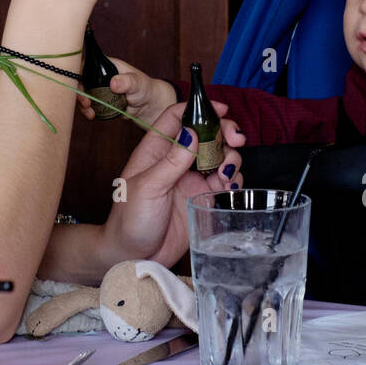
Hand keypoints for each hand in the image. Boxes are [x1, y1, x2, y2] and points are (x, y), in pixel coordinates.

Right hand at [75, 56, 176, 127]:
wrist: (148, 105)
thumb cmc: (145, 88)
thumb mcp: (138, 83)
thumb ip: (127, 82)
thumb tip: (114, 83)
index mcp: (107, 65)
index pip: (87, 65)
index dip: (79, 74)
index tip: (81, 87)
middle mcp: (100, 75)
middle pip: (81, 81)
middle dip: (80, 93)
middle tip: (86, 103)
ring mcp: (99, 89)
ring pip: (83, 94)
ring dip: (82, 104)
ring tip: (90, 114)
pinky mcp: (100, 101)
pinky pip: (89, 105)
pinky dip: (88, 111)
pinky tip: (93, 116)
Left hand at [99, 100, 246, 268]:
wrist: (133, 256)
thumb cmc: (130, 220)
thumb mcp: (148, 187)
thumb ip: (172, 161)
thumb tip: (192, 132)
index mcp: (155, 150)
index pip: (177, 118)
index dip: (198, 109)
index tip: (220, 108)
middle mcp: (175, 161)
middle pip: (205, 134)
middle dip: (224, 132)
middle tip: (236, 139)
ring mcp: (190, 179)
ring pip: (219, 156)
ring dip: (231, 157)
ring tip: (228, 172)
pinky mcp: (202, 198)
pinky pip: (224, 181)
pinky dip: (233, 179)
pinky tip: (230, 186)